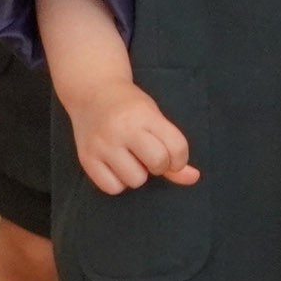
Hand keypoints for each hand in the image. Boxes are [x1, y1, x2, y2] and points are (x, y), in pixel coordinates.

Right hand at [67, 78, 196, 195]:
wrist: (92, 92)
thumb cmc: (130, 108)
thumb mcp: (155, 119)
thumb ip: (174, 149)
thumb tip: (194, 178)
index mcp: (144, 116)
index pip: (176, 147)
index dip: (180, 159)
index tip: (172, 156)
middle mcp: (121, 129)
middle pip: (157, 163)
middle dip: (159, 165)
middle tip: (148, 155)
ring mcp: (101, 144)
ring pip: (135, 180)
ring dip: (137, 174)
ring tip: (129, 158)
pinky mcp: (86, 158)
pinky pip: (112, 188)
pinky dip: (118, 182)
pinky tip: (115, 166)